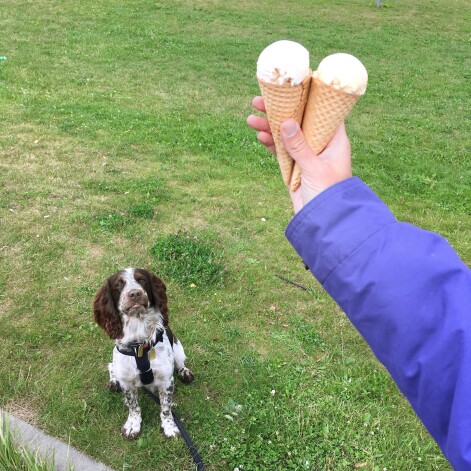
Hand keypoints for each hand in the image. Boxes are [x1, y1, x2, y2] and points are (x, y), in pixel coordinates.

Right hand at [247, 96, 351, 212]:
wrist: (323, 221)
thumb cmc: (328, 194)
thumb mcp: (314, 168)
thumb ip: (299, 145)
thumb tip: (285, 120)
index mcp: (334, 141)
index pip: (322, 112)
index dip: (307, 97)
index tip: (290, 86)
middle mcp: (321, 145)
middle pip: (299, 121)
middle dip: (279, 111)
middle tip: (258, 102)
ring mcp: (306, 155)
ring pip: (286, 135)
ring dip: (270, 127)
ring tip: (251, 119)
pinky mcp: (295, 167)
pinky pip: (281, 151)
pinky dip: (271, 144)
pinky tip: (260, 136)